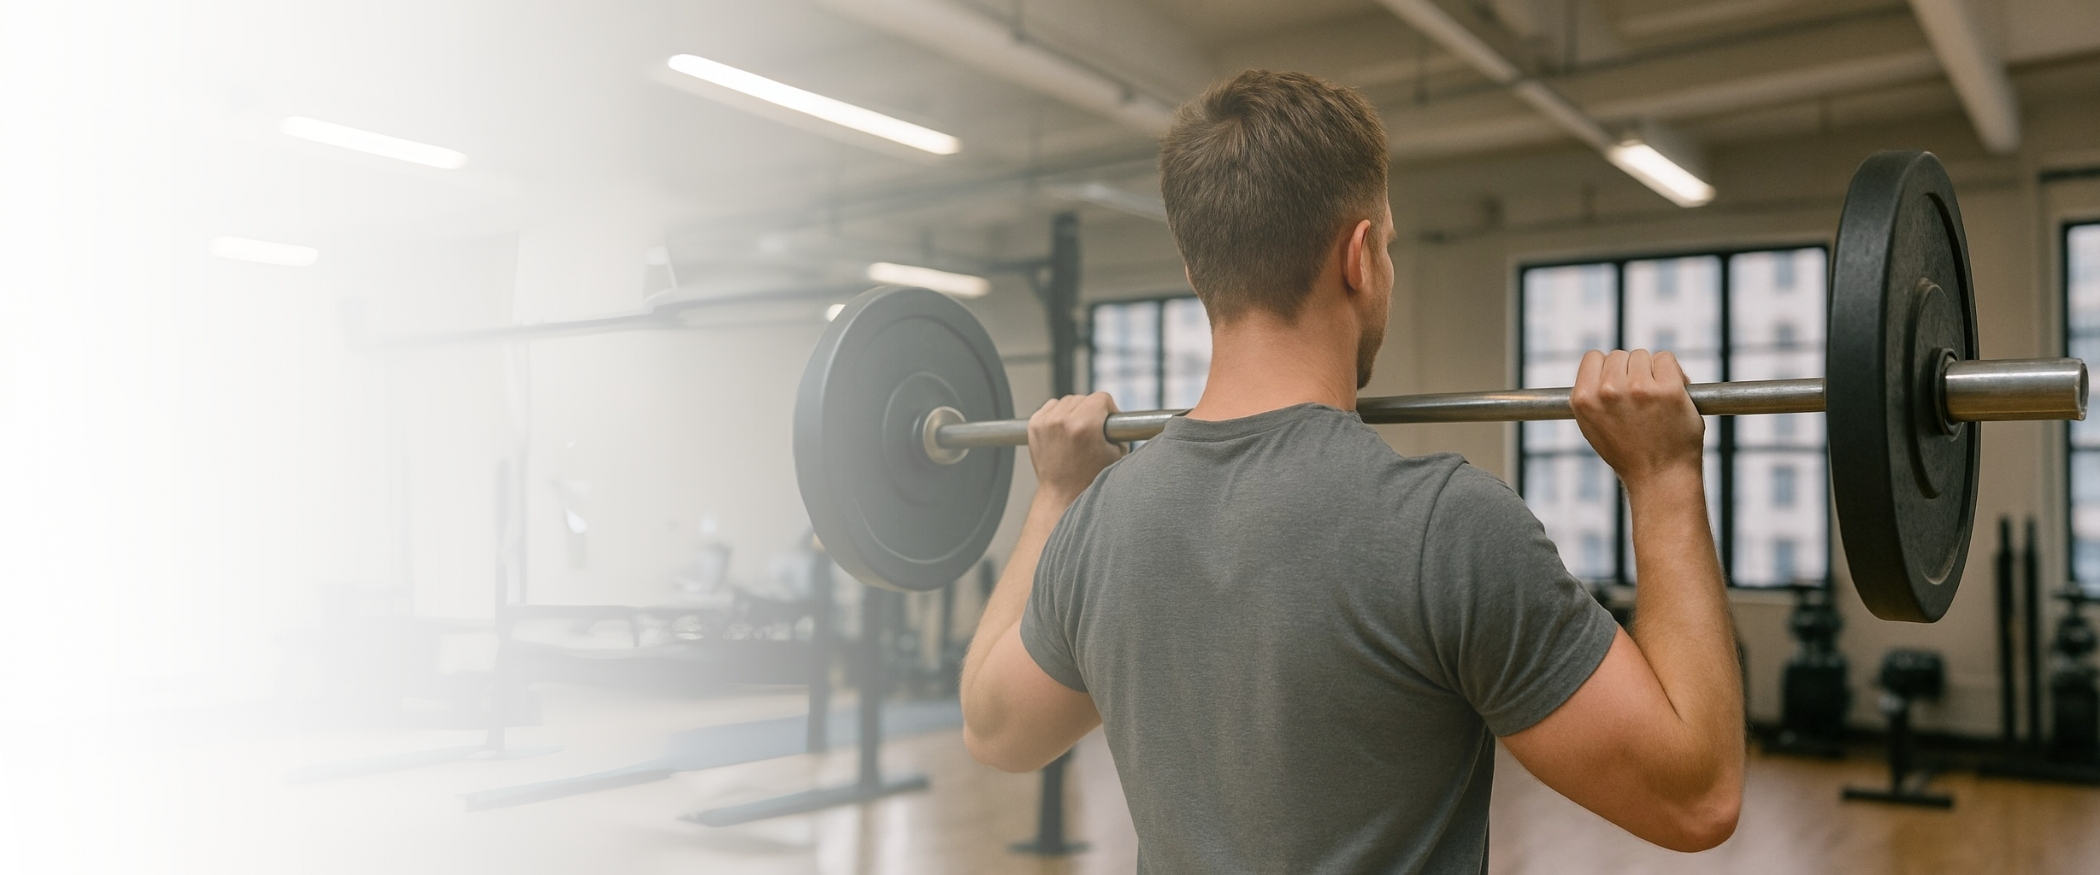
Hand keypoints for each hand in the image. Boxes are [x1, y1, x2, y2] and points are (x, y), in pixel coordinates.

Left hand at [1026, 392, 1124, 502]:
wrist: (1062, 493)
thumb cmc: (1090, 477)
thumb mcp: (1116, 452)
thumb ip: (1118, 428)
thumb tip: (1116, 415)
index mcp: (1084, 425)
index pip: (1101, 398)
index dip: (1109, 410)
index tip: (1107, 424)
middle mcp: (1062, 421)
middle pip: (1084, 398)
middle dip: (1091, 412)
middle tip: (1092, 432)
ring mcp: (1045, 422)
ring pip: (1067, 401)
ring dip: (1074, 412)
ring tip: (1077, 433)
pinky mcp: (1034, 425)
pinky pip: (1052, 406)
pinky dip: (1059, 415)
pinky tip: (1064, 431)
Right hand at [1570, 349, 1703, 491]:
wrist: (1660, 478)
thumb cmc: (1629, 453)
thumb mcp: (1593, 426)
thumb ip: (1592, 395)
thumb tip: (1600, 367)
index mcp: (1584, 399)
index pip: (1593, 358)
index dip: (1607, 370)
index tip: (1619, 385)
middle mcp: (1607, 391)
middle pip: (1619, 355)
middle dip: (1631, 372)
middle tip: (1640, 399)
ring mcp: (1638, 389)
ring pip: (1643, 356)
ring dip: (1652, 372)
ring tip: (1656, 401)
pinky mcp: (1668, 390)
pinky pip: (1667, 359)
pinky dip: (1673, 373)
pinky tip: (1672, 395)